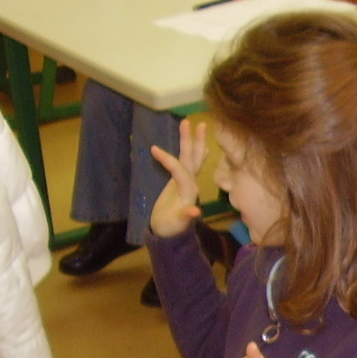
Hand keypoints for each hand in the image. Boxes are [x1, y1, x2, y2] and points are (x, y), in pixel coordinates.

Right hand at [148, 117, 205, 237]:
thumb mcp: (175, 223)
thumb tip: (195, 211)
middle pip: (193, 159)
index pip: (180, 170)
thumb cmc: (169, 228)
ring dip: (195, 142)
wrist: (169, 235)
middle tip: (196, 123)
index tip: (153, 149)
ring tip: (198, 125)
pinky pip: (192, 165)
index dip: (168, 160)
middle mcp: (191, 184)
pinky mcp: (184, 183)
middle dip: (193, 141)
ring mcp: (188, 183)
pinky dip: (197, 155)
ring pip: (193, 159)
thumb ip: (185, 216)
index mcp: (188, 190)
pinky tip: (203, 148)